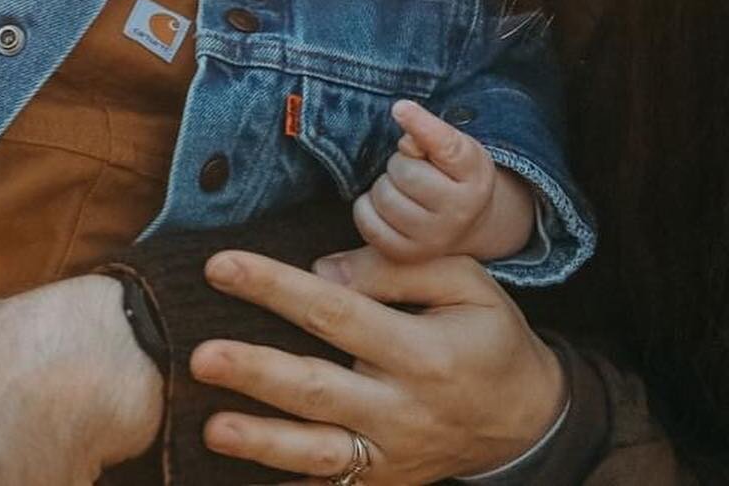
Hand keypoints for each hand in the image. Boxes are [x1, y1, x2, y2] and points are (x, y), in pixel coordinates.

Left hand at [190, 247, 564, 483]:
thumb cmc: (489, 336)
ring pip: (317, 451)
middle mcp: (402, 409)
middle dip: (255, 372)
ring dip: (261, 441)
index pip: (335, 312)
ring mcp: (391, 455)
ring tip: (212, 427)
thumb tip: (322, 269)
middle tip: (199, 356)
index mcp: (422, 351)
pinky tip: (238, 477)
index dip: (275, 287)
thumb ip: (393, 268)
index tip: (221, 266)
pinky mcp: (383, 482)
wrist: (529, 421)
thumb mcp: (465, 281)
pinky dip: (288, 482)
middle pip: (316, 388)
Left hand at [353, 99, 531, 262]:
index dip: (421, 124)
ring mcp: (434, 238)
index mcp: (474, 174)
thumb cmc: (453, 175)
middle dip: (400, 164)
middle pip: (403, 171)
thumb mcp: (455, 147)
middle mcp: (459, 211)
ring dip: (385, 186)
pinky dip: (367, 208)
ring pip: (383, 196)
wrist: (467, 222)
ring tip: (405, 190)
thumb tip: (407, 144)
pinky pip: (368, 221)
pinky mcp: (407, 254)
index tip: (400, 108)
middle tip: (414, 170)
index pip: (446, 146)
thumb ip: (431, 136)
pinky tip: (387, 207)